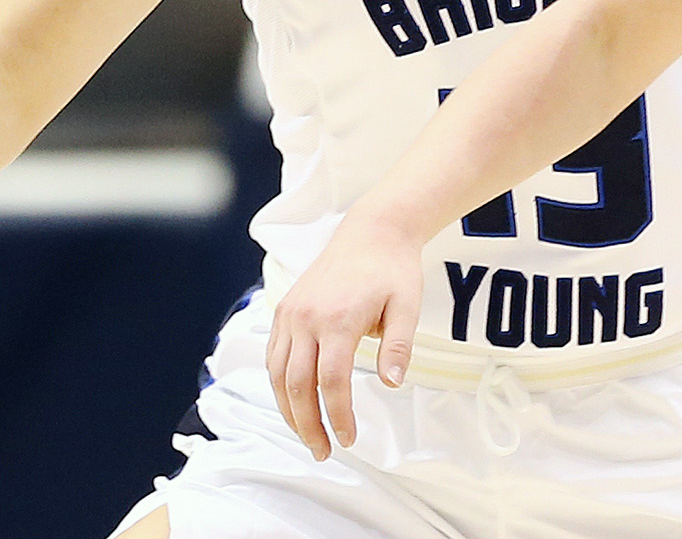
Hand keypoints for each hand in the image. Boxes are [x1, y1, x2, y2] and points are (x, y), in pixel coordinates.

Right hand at [265, 213, 421, 460]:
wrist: (371, 231)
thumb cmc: (393, 269)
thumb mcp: (408, 306)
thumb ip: (399, 347)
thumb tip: (392, 385)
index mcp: (338, 319)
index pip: (331, 382)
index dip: (337, 416)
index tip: (348, 440)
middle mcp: (306, 318)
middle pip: (297, 385)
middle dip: (307, 424)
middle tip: (323, 451)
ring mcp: (290, 313)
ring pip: (278, 375)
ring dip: (289, 411)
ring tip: (307, 436)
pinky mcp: (284, 310)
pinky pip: (273, 356)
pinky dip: (279, 385)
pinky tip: (292, 403)